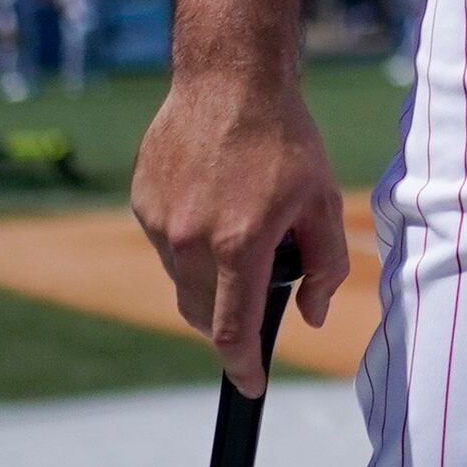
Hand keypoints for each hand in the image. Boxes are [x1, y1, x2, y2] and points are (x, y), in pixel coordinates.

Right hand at [129, 67, 349, 389]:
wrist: (229, 79)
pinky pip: (166, 243)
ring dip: (209, 274)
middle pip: (201, 314)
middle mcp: (190, 241)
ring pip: (182, 279)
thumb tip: (309, 316)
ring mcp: (159, 222)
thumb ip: (325, 267)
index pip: (231, 332)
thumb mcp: (323, 201)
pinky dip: (189, 239)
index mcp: (238, 245)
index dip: (243, 367)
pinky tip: (214, 197)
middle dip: (227, 319)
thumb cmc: (286, 138)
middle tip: (257, 285)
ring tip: (240, 219)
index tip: (251, 386)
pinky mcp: (141, 203)